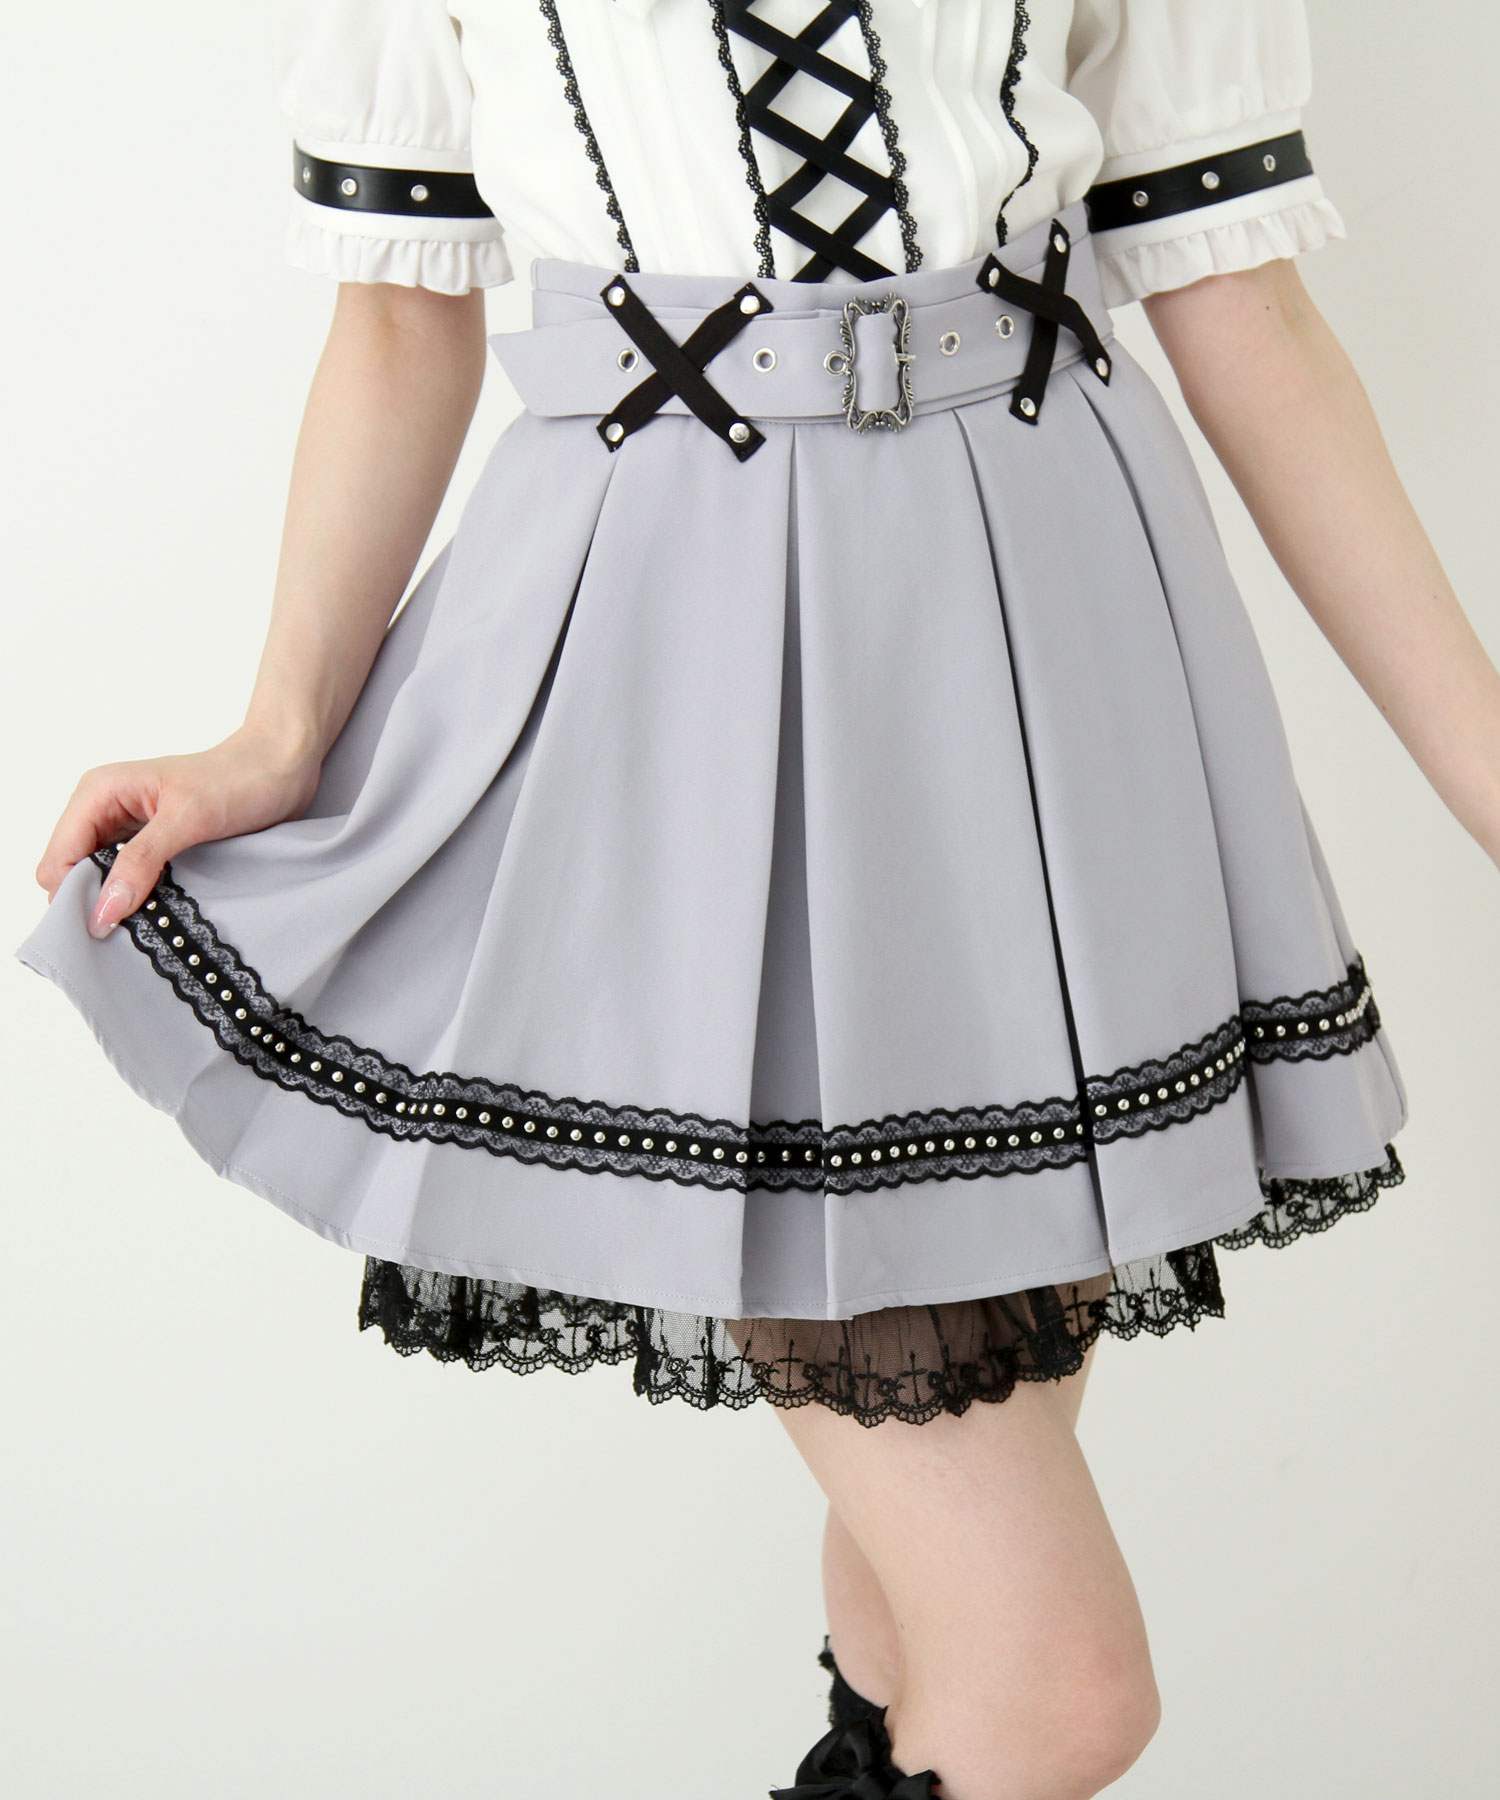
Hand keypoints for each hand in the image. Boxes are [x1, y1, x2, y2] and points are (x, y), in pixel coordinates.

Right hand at [35, 725, 322, 938]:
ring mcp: (128, 829)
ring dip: (118, 903)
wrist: (282, 767)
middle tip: (132, 928)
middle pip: (72, 875)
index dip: (74, 897)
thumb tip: (103, 910)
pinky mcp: (153, 845)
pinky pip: (128, 880)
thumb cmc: (240, 780)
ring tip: (151, 920)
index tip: (106, 928)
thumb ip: (142, 863)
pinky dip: (138, 898)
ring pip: (100, 881)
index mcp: (99, 793)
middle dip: (94, 903)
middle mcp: (105, 809)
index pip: (58, 860)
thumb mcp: (188, 820)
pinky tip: (161, 910)